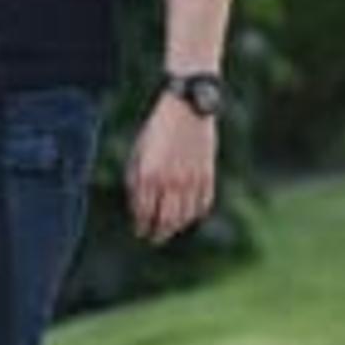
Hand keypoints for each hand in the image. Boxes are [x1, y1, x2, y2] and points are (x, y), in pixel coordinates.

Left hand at [127, 95, 218, 245]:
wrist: (188, 105)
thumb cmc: (158, 128)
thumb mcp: (138, 151)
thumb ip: (136, 180)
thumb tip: (137, 207)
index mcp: (149, 174)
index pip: (144, 213)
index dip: (141, 226)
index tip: (139, 231)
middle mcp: (171, 181)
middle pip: (165, 221)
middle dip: (158, 234)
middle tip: (153, 238)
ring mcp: (191, 179)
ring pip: (185, 217)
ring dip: (176, 227)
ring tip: (170, 229)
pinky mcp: (207, 174)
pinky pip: (203, 204)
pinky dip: (195, 214)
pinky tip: (189, 214)